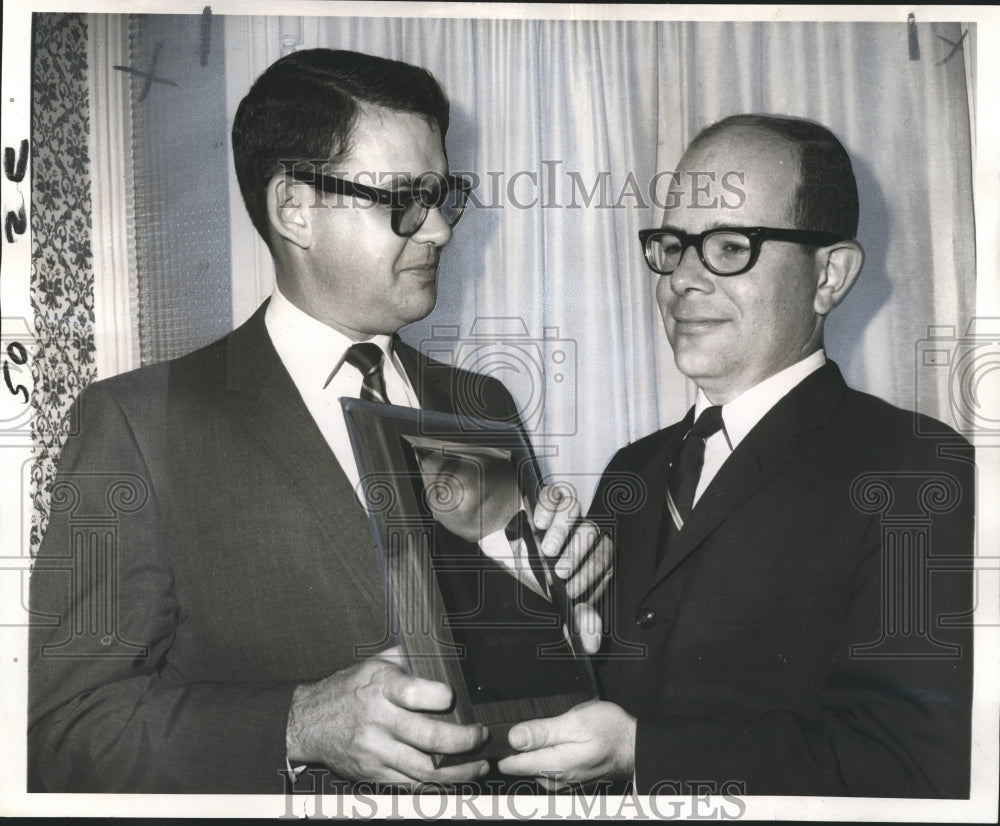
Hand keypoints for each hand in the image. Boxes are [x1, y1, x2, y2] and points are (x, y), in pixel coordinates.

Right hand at [285, 647, 488, 786]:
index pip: (413, 694)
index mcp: (380, 688)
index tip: (455, 696)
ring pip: (425, 770)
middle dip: (464, 740)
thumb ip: (409, 657)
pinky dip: (438, 786)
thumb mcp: (375, 663)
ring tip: (480, 765)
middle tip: (481, 735)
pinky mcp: (374, 774)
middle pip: (429, 738)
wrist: (309, 722)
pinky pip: (412, 786)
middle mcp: (379, 721)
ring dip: (460, 771)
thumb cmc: (348, 688)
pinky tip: (456, 778)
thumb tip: (445, 651)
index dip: (440, 696)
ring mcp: (376, 752)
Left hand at [497, 701, 635, 790]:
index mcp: (558, 764)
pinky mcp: (573, 779)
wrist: (635, 745)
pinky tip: (545, 749)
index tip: (488, 747)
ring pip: (537, 772)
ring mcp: (567, 781)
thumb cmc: (610, 730)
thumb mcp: (575, 722)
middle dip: (513, 758)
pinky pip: (549, 773)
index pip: (518, 765)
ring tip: (522, 744)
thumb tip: (513, 738)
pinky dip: (542, 762)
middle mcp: (560, 778)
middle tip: (500, 741)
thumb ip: (543, 731)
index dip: (502, 755)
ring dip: (528, 760)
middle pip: (526, 770)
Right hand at [533, 484, 612, 652]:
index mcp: (593, 557)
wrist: (501, 545)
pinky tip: (540, 523)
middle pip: (592, 535)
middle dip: (579, 556)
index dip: (592, 577)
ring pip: (576, 513)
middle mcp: (582, 533)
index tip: (571, 594)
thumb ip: (576, 620)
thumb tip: (593, 645)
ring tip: (548, 549)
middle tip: (561, 574)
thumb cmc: (532, 573)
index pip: (604, 561)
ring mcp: (566, 515)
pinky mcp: (547, 500)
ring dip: (564, 532)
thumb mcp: (554, 601)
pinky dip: (549, 507)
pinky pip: (555, 495)